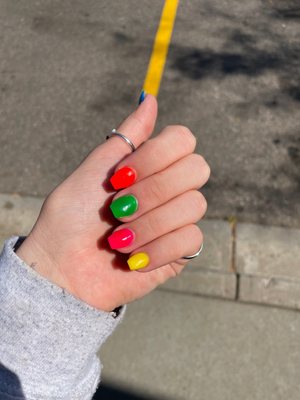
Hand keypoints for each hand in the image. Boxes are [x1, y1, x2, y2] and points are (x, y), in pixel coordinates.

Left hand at [16, 95, 209, 310]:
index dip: (156, 155)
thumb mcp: (95, 168)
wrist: (63, 269)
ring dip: (149, 224)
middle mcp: (169, 189)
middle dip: (153, 191)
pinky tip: (132, 260)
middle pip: (197, 169)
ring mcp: (177, 220)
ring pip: (195, 205)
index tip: (118, 177)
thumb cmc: (71, 217)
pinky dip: (157, 249)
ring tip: (118, 240)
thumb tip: (150, 97)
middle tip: (118, 209)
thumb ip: (128, 136)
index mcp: (151, 165)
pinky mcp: (180, 252)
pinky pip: (192, 240)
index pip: (184, 140)